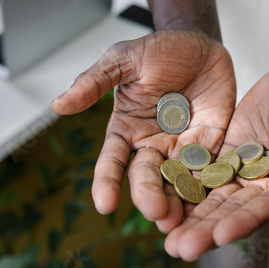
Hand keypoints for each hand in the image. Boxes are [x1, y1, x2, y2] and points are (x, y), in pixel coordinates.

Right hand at [51, 30, 235, 231]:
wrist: (200, 46)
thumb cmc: (159, 51)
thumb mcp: (125, 60)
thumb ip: (95, 81)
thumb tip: (58, 104)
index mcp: (126, 130)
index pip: (112, 161)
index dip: (107, 182)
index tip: (104, 205)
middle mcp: (152, 145)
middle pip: (147, 177)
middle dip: (150, 196)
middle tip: (157, 213)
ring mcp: (181, 148)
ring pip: (177, 181)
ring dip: (178, 202)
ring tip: (180, 222)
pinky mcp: (210, 147)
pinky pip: (208, 170)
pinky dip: (208, 187)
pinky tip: (210, 204)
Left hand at [164, 64, 268, 259]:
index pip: (268, 208)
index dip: (245, 221)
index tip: (220, 235)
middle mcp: (267, 187)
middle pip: (235, 212)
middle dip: (207, 230)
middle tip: (179, 249)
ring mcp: (244, 172)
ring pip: (214, 198)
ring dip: (191, 217)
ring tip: (164, 237)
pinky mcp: (225, 156)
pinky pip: (203, 173)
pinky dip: (185, 187)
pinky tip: (162, 199)